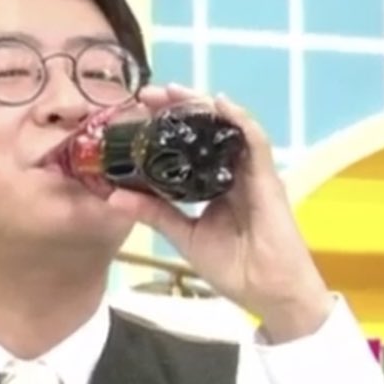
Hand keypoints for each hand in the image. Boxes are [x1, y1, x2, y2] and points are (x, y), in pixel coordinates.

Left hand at [102, 86, 333, 341]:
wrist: (269, 293)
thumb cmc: (235, 268)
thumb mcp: (185, 236)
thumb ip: (154, 213)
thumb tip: (113, 196)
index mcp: (215, 183)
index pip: (190, 145)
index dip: (166, 125)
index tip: (138, 110)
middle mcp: (234, 172)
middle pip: (207, 129)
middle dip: (180, 106)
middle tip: (149, 94)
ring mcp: (253, 173)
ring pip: (229, 127)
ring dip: (203, 106)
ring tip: (175, 91)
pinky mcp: (269, 179)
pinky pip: (256, 142)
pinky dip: (239, 120)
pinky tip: (220, 104)